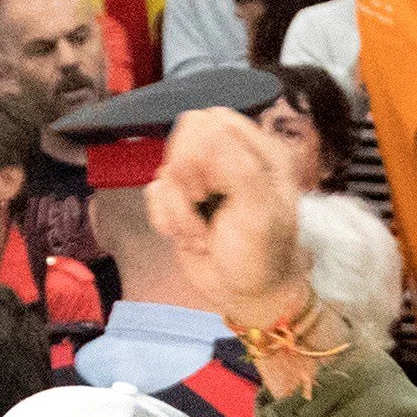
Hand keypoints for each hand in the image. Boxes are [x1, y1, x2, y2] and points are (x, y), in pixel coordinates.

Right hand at [142, 106, 310, 336]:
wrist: (246, 296)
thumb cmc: (262, 255)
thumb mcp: (258, 211)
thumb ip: (233, 165)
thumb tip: (200, 129)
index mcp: (260, 150)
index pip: (213, 120)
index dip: (201, 149)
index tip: (209, 186)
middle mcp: (230, 158)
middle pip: (183, 136)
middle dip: (186, 178)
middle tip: (203, 205)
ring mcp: (203, 179)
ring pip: (166, 169)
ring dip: (179, 209)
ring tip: (202, 234)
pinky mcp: (180, 201)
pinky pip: (154, 193)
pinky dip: (167, 220)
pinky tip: (189, 238)